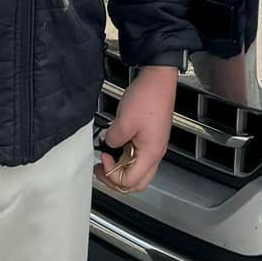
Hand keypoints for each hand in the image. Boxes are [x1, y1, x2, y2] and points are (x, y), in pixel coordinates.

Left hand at [96, 65, 176, 194]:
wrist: (158, 78)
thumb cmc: (147, 97)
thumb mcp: (123, 121)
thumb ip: (112, 140)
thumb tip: (108, 145)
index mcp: (151, 153)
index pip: (130, 181)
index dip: (112, 174)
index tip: (104, 157)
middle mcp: (156, 153)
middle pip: (137, 182)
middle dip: (116, 180)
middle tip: (103, 169)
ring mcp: (155, 145)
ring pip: (138, 170)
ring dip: (121, 169)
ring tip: (108, 158)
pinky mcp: (152, 136)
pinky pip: (138, 156)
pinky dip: (126, 156)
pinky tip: (117, 145)